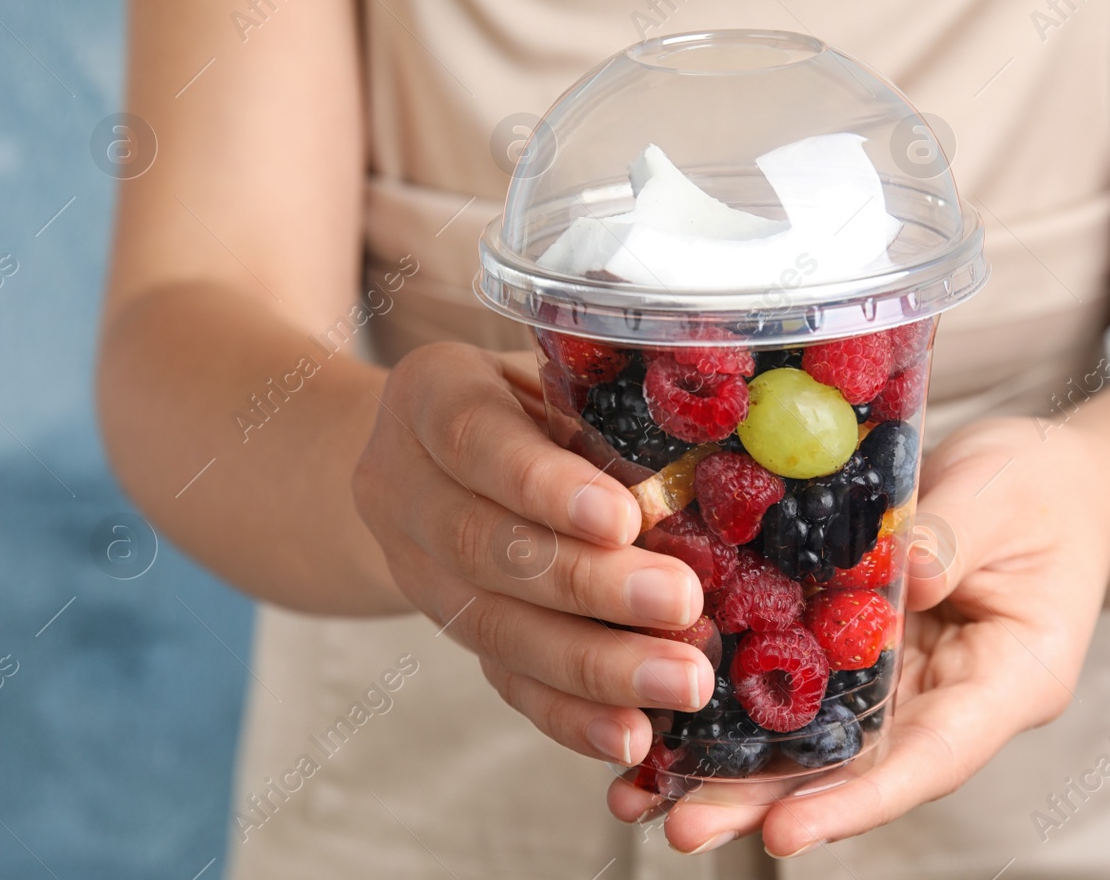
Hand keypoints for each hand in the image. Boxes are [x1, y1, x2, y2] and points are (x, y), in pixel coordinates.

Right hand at [351, 341, 712, 766]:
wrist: (426, 454)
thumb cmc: (526, 397)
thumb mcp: (556, 375)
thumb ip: (606, 416)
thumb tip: (704, 478)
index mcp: (429, 397)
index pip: (475, 441)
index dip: (545, 486)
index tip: (624, 518)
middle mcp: (405, 489)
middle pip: (486, 548)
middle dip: (590, 585)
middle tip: (682, 604)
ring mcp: (419, 573)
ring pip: (496, 629)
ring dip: (596, 666)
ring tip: (682, 682)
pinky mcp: (454, 635)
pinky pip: (506, 682)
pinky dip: (571, 716)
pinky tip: (632, 735)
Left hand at [613, 416, 1109, 856]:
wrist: (1051, 481)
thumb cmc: (1047, 490)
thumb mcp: (1007, 498)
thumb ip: (952, 537)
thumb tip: (890, 577)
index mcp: (1008, 680)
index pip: (933, 756)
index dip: (859, 800)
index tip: (785, 832)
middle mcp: (945, 697)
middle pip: (856, 768)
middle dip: (767, 805)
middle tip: (682, 828)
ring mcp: (899, 677)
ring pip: (814, 739)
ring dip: (732, 770)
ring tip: (644, 797)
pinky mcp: (856, 643)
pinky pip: (795, 679)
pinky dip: (733, 701)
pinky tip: (662, 713)